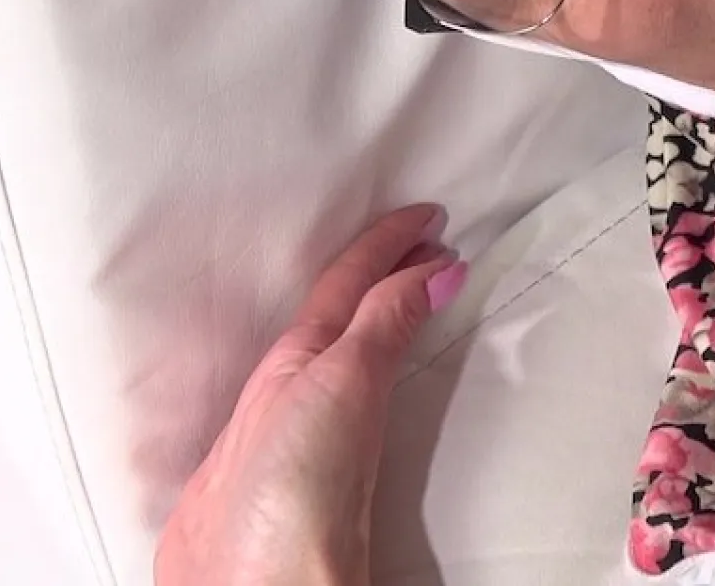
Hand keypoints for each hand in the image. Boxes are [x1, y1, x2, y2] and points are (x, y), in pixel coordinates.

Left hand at [155, 206, 468, 585]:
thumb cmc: (283, 499)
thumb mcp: (340, 384)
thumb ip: (384, 322)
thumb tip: (432, 268)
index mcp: (291, 364)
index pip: (347, 281)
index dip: (389, 242)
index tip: (429, 216)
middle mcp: (282, 400)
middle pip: (336, 316)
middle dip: (380, 275)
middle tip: (429, 248)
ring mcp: (287, 447)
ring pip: (331, 362)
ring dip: (370, 324)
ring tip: (406, 302)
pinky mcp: (303, 496)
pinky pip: (337, 408)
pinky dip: (363, 376)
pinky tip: (369, 392)